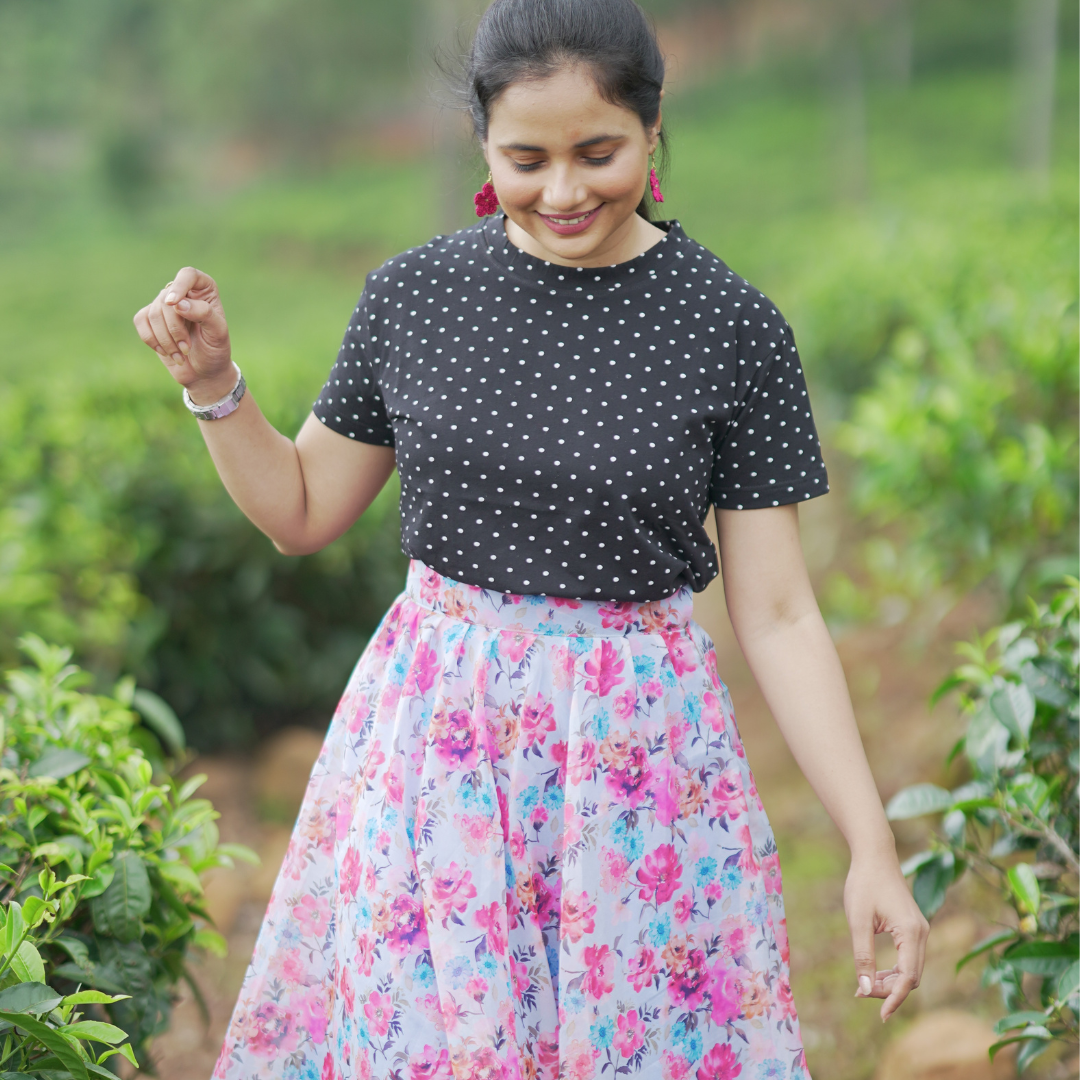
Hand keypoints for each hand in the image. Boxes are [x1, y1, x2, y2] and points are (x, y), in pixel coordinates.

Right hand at [133, 267, 232, 399]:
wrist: (204, 372)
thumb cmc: (215, 350)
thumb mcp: (218, 333)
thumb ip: (204, 314)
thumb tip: (177, 303)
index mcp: (204, 290)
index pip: (188, 275)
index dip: (179, 286)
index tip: (173, 303)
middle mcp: (183, 293)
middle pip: (166, 300)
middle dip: (175, 329)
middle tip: (187, 348)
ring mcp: (165, 305)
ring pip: (153, 313)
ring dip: (165, 339)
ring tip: (180, 354)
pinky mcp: (150, 318)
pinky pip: (141, 321)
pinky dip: (152, 340)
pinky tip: (166, 352)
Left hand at [844, 850, 929, 1021]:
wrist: (874, 855)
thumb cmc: (864, 884)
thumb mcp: (858, 921)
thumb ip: (863, 955)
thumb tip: (865, 989)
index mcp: (912, 932)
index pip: (908, 977)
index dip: (894, 999)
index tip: (881, 1016)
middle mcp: (922, 934)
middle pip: (911, 977)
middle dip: (888, 991)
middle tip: (859, 993)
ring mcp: (920, 931)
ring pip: (910, 970)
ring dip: (890, 982)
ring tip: (863, 986)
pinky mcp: (913, 929)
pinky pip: (907, 959)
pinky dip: (892, 970)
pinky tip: (873, 973)